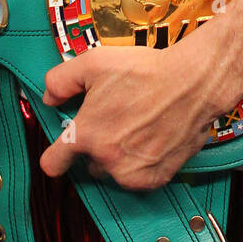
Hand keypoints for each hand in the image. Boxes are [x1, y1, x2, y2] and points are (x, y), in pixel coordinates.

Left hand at [40, 40, 221, 189]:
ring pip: (114, 172)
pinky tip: (152, 139)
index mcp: (86, 135)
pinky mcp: (156, 178)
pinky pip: (139, 179)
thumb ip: (60, 80)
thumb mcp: (94, 62)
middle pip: (88, 165)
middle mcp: (106, 160)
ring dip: (119, 158)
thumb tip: (49, 98)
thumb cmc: (145, 71)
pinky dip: (142, 164)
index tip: (62, 150)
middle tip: (114, 123)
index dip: (55, 155)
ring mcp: (132, 173)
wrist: (193, 84)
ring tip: (136, 129)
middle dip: (96, 147)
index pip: (52, 163)